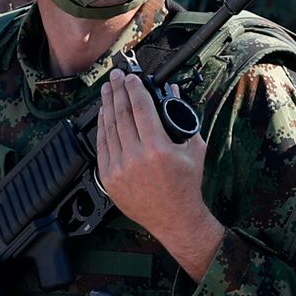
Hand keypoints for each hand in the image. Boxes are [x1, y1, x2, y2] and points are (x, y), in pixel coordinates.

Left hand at [96, 70, 223, 279]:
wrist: (174, 219)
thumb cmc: (187, 184)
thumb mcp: (194, 148)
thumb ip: (182, 117)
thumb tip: (172, 91)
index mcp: (158, 148)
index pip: (140, 108)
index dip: (133, 88)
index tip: (130, 77)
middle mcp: (135, 157)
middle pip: (121, 114)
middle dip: (118, 91)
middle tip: (115, 76)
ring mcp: (119, 168)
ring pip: (108, 128)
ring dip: (107, 105)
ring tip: (108, 90)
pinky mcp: (109, 178)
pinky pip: (102, 146)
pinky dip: (101, 126)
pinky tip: (103, 113)